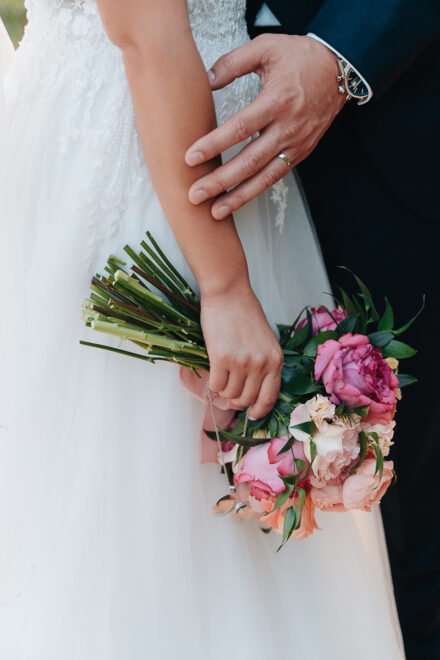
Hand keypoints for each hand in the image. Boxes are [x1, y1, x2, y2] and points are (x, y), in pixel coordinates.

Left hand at [185, 35, 345, 218]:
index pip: (241, 128)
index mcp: (278, 100)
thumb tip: (206, 81)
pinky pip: (275, 176)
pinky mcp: (301, 153)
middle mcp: (289, 127)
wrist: (340, 71)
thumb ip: (233, 63)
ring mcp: (297, 144)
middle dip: (221, 181)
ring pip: (264, 177)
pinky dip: (255, 191)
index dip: (214, 144)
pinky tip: (236, 200)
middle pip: (250, 161)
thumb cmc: (301, 58)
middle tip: (195, 194)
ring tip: (215, 211)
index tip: (191, 157)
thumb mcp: (267, 47)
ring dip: (238, 196)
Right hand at [201, 284, 282, 419]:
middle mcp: (261, 364)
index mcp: (276, 360)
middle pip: (247, 400)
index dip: (259, 411)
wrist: (229, 293)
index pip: (270, 398)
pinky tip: (214, 372)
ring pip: (230, 394)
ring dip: (224, 391)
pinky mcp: (221, 358)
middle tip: (230, 392)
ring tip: (222, 377)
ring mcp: (241, 362)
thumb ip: (264, 365)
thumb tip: (252, 393)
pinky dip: (213, 384)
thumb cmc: (245, 314)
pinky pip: (216, 385)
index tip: (252, 414)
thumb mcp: (266, 341)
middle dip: (237, 401)